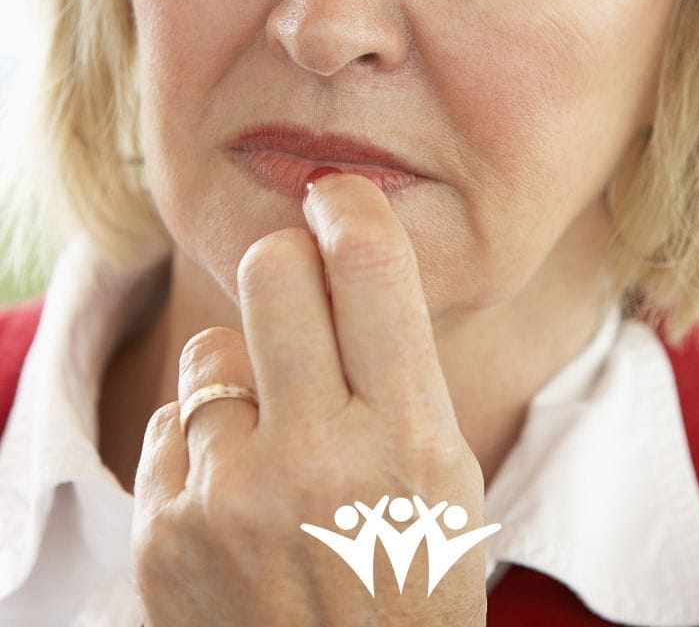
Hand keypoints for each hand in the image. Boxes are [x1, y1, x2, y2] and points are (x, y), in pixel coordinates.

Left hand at [132, 173, 490, 625]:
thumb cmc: (408, 587)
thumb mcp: (445, 480)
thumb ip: (397, 370)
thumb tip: (341, 248)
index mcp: (408, 439)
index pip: (369, 265)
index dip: (349, 206)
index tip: (337, 200)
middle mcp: (316, 459)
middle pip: (271, 268)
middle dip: (286, 265)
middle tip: (299, 293)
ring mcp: (229, 498)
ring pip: (212, 350)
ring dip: (241, 376)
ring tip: (273, 444)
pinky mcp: (164, 532)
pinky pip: (170, 424)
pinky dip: (201, 450)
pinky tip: (234, 507)